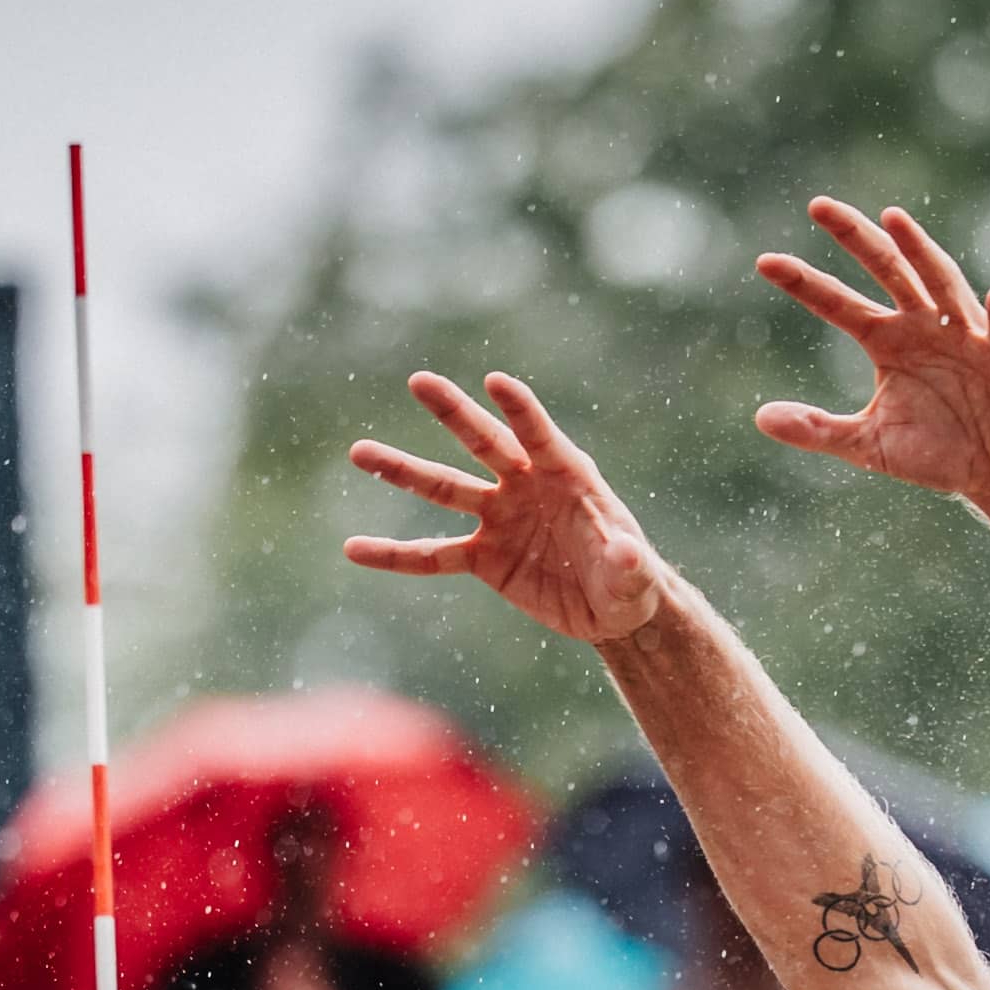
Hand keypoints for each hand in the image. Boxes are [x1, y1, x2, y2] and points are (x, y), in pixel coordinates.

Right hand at [342, 371, 671, 644]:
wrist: (611, 609)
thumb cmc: (631, 582)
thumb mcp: (634, 578)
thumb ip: (629, 563)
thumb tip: (629, 554)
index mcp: (567, 475)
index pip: (540, 435)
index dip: (520, 411)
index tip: (494, 382)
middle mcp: (525, 486)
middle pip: (483, 442)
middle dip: (453, 413)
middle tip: (419, 380)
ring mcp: (499, 518)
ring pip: (444, 489)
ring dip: (402, 471)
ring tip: (359, 452)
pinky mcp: (483, 558)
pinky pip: (433, 556)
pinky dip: (395, 556)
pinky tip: (355, 549)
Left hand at [753, 200, 989, 507]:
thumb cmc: (940, 453)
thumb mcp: (869, 445)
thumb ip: (818, 429)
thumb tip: (760, 417)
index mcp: (889, 341)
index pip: (840, 304)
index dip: (805, 283)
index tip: (764, 262)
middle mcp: (925, 327)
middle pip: (887, 270)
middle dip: (855, 238)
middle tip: (818, 206)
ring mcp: (968, 339)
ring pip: (942, 285)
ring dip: (920, 251)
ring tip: (893, 219)